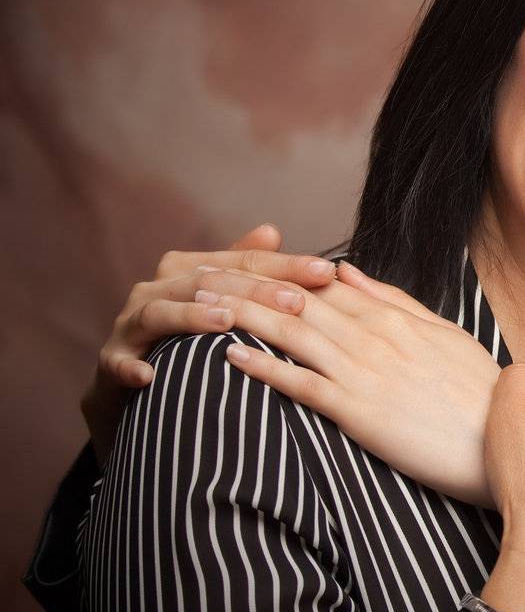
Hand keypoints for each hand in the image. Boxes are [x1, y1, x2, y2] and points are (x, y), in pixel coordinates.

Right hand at [83, 223, 336, 463]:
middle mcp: (156, 289)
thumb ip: (246, 269)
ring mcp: (130, 324)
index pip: (243, 262)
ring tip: (227, 321)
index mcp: (188, 270)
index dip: (286, 265)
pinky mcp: (111, 361)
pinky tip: (149, 376)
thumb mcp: (222, 301)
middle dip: (254, 291)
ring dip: (192, 316)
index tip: (327, 271)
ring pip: (161, 312)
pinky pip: (118, 362)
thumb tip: (272, 229)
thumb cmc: (191, 337)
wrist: (134, 382)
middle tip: (296, 302)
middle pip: (208, 282)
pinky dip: (131, 367)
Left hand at [215, 261, 502, 505]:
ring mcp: (365, 372)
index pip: (322, 285)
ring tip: (197, 306)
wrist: (504, 439)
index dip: (274, 273)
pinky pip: (302, 385)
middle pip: (296, 302)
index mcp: (394, 318)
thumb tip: (347, 273)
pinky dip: (265, 368)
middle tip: (194, 274)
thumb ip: (394, 301)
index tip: (233, 264)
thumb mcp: (443, 333)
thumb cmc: (478, 391)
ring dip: (241, 317)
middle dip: (243, 286)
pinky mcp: (359, 412)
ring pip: (291, 335)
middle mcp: (375, 337)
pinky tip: (230, 356)